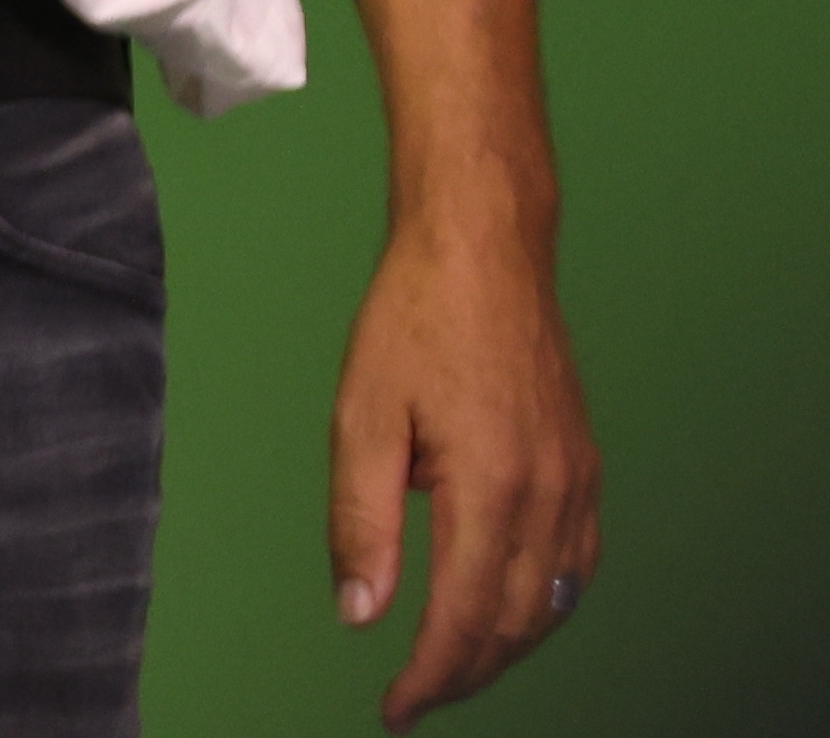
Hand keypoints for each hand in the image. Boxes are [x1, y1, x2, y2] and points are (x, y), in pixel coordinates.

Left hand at [337, 224, 599, 720]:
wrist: (483, 252)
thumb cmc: (412, 320)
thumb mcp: (359, 418)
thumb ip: (361, 522)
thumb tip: (360, 614)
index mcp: (489, 484)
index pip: (462, 615)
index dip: (431, 675)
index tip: (396, 711)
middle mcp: (548, 492)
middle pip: (514, 622)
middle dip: (465, 673)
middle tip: (414, 700)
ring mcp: (577, 480)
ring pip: (552, 602)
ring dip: (504, 646)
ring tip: (452, 668)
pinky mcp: (585, 466)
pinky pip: (575, 564)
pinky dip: (541, 605)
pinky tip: (505, 611)